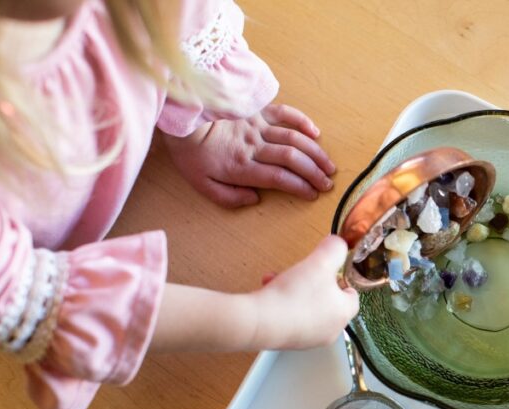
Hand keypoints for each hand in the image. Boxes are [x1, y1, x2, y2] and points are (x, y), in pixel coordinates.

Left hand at [162, 103, 335, 206]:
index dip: (300, 187)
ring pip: (294, 138)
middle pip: (292, 159)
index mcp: (242, 166)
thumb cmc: (191, 153)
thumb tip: (254, 199)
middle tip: (328, 183)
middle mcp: (254, 145)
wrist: (180, 116)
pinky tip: (315, 133)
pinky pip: (284, 113)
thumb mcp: (202, 184)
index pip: (279, 178)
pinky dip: (302, 121)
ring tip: (328, 165)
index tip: (314, 195)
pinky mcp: (256, 109)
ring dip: (315, 153)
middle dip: (314, 173)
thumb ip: (229, 197)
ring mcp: (257, 125)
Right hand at [247, 235, 358, 349]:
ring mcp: (309, 339)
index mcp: (343, 313)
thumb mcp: (321, 261)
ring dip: (293, 290)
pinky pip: (289, 318)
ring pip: (305, 307)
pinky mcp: (288, 341)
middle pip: (326, 300)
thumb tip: (338, 246)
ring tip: (278, 280)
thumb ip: (335, 249)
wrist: (261, 322)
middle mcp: (330, 330)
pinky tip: (268, 293)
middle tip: (300, 272)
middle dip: (310, 281)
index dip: (340, 278)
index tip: (326, 269)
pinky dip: (281, 304)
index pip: (352, 295)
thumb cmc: (295, 295)